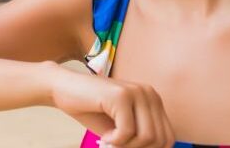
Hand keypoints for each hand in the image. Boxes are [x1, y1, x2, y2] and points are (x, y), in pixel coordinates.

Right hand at [49, 68, 174, 147]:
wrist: (62, 88)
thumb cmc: (91, 109)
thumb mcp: (121, 127)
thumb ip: (140, 138)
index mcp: (153, 101)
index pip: (167, 138)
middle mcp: (149, 94)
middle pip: (160, 139)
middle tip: (116, 146)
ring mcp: (136, 92)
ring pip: (147, 137)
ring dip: (126, 147)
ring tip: (110, 141)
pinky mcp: (120, 96)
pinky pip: (127, 132)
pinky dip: (115, 141)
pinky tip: (104, 137)